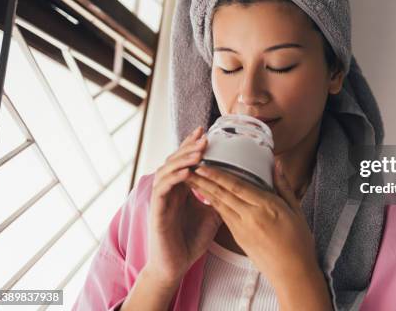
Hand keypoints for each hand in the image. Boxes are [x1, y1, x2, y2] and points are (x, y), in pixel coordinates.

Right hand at [144, 126, 222, 286]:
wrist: (176, 265)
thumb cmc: (191, 240)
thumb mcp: (212, 215)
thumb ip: (219, 199)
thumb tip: (239, 186)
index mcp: (182, 188)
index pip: (186, 160)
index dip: (193, 145)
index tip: (207, 131)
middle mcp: (170, 190)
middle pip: (175, 159)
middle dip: (189, 146)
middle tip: (204, 135)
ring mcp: (161, 199)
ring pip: (167, 170)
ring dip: (183, 159)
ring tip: (198, 150)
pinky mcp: (156, 211)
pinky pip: (162, 189)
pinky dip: (174, 178)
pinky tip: (186, 172)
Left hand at [187, 163, 327, 297]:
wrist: (293, 275)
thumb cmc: (299, 242)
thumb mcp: (296, 210)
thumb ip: (283, 186)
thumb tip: (276, 165)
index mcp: (267, 207)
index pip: (237, 186)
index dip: (218, 175)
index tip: (204, 165)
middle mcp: (251, 217)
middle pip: (223, 194)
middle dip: (204, 180)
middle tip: (188, 167)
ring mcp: (243, 229)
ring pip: (220, 205)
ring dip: (204, 191)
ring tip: (191, 179)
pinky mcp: (239, 238)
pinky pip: (224, 216)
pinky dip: (213, 204)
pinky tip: (206, 196)